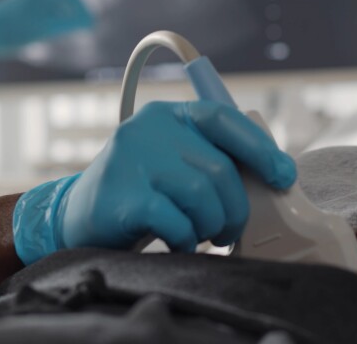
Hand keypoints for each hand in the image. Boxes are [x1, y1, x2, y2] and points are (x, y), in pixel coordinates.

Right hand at [12, 101, 296, 264]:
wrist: (73, 218)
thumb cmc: (139, 193)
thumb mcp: (172, 163)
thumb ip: (209, 158)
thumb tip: (273, 173)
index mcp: (167, 114)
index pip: (222, 118)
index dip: (259, 148)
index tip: (283, 175)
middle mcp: (148, 129)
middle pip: (218, 167)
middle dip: (234, 206)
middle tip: (228, 230)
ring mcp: (131, 160)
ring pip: (201, 195)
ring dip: (210, 225)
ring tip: (201, 235)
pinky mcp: (121, 196)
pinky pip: (176, 222)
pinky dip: (185, 239)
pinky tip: (178, 242)